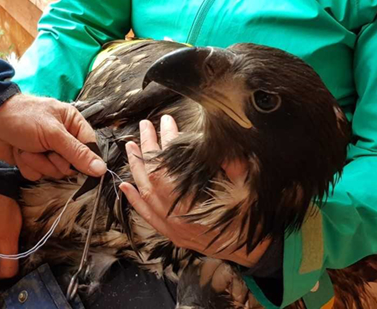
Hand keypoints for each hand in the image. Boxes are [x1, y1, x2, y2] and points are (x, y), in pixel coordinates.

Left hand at [0, 94, 105, 180]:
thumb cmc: (24, 118)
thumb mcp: (53, 134)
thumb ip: (77, 153)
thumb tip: (101, 170)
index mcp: (73, 124)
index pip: (90, 149)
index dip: (85, 160)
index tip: (76, 165)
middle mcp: (63, 139)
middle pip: (71, 165)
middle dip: (54, 160)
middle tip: (43, 148)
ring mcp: (47, 151)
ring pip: (53, 173)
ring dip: (38, 162)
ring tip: (27, 147)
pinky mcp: (33, 161)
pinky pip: (37, 175)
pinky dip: (27, 165)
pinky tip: (19, 152)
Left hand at [119, 115, 267, 266]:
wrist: (252, 253)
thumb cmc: (250, 220)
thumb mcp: (247, 188)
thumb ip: (232, 164)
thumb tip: (218, 138)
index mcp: (193, 206)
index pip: (169, 169)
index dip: (166, 143)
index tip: (167, 123)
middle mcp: (177, 219)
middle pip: (152, 179)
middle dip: (147, 149)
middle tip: (145, 126)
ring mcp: (172, 228)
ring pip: (146, 196)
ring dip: (136, 169)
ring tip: (131, 146)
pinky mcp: (172, 234)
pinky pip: (147, 216)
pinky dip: (134, 199)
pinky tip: (124, 185)